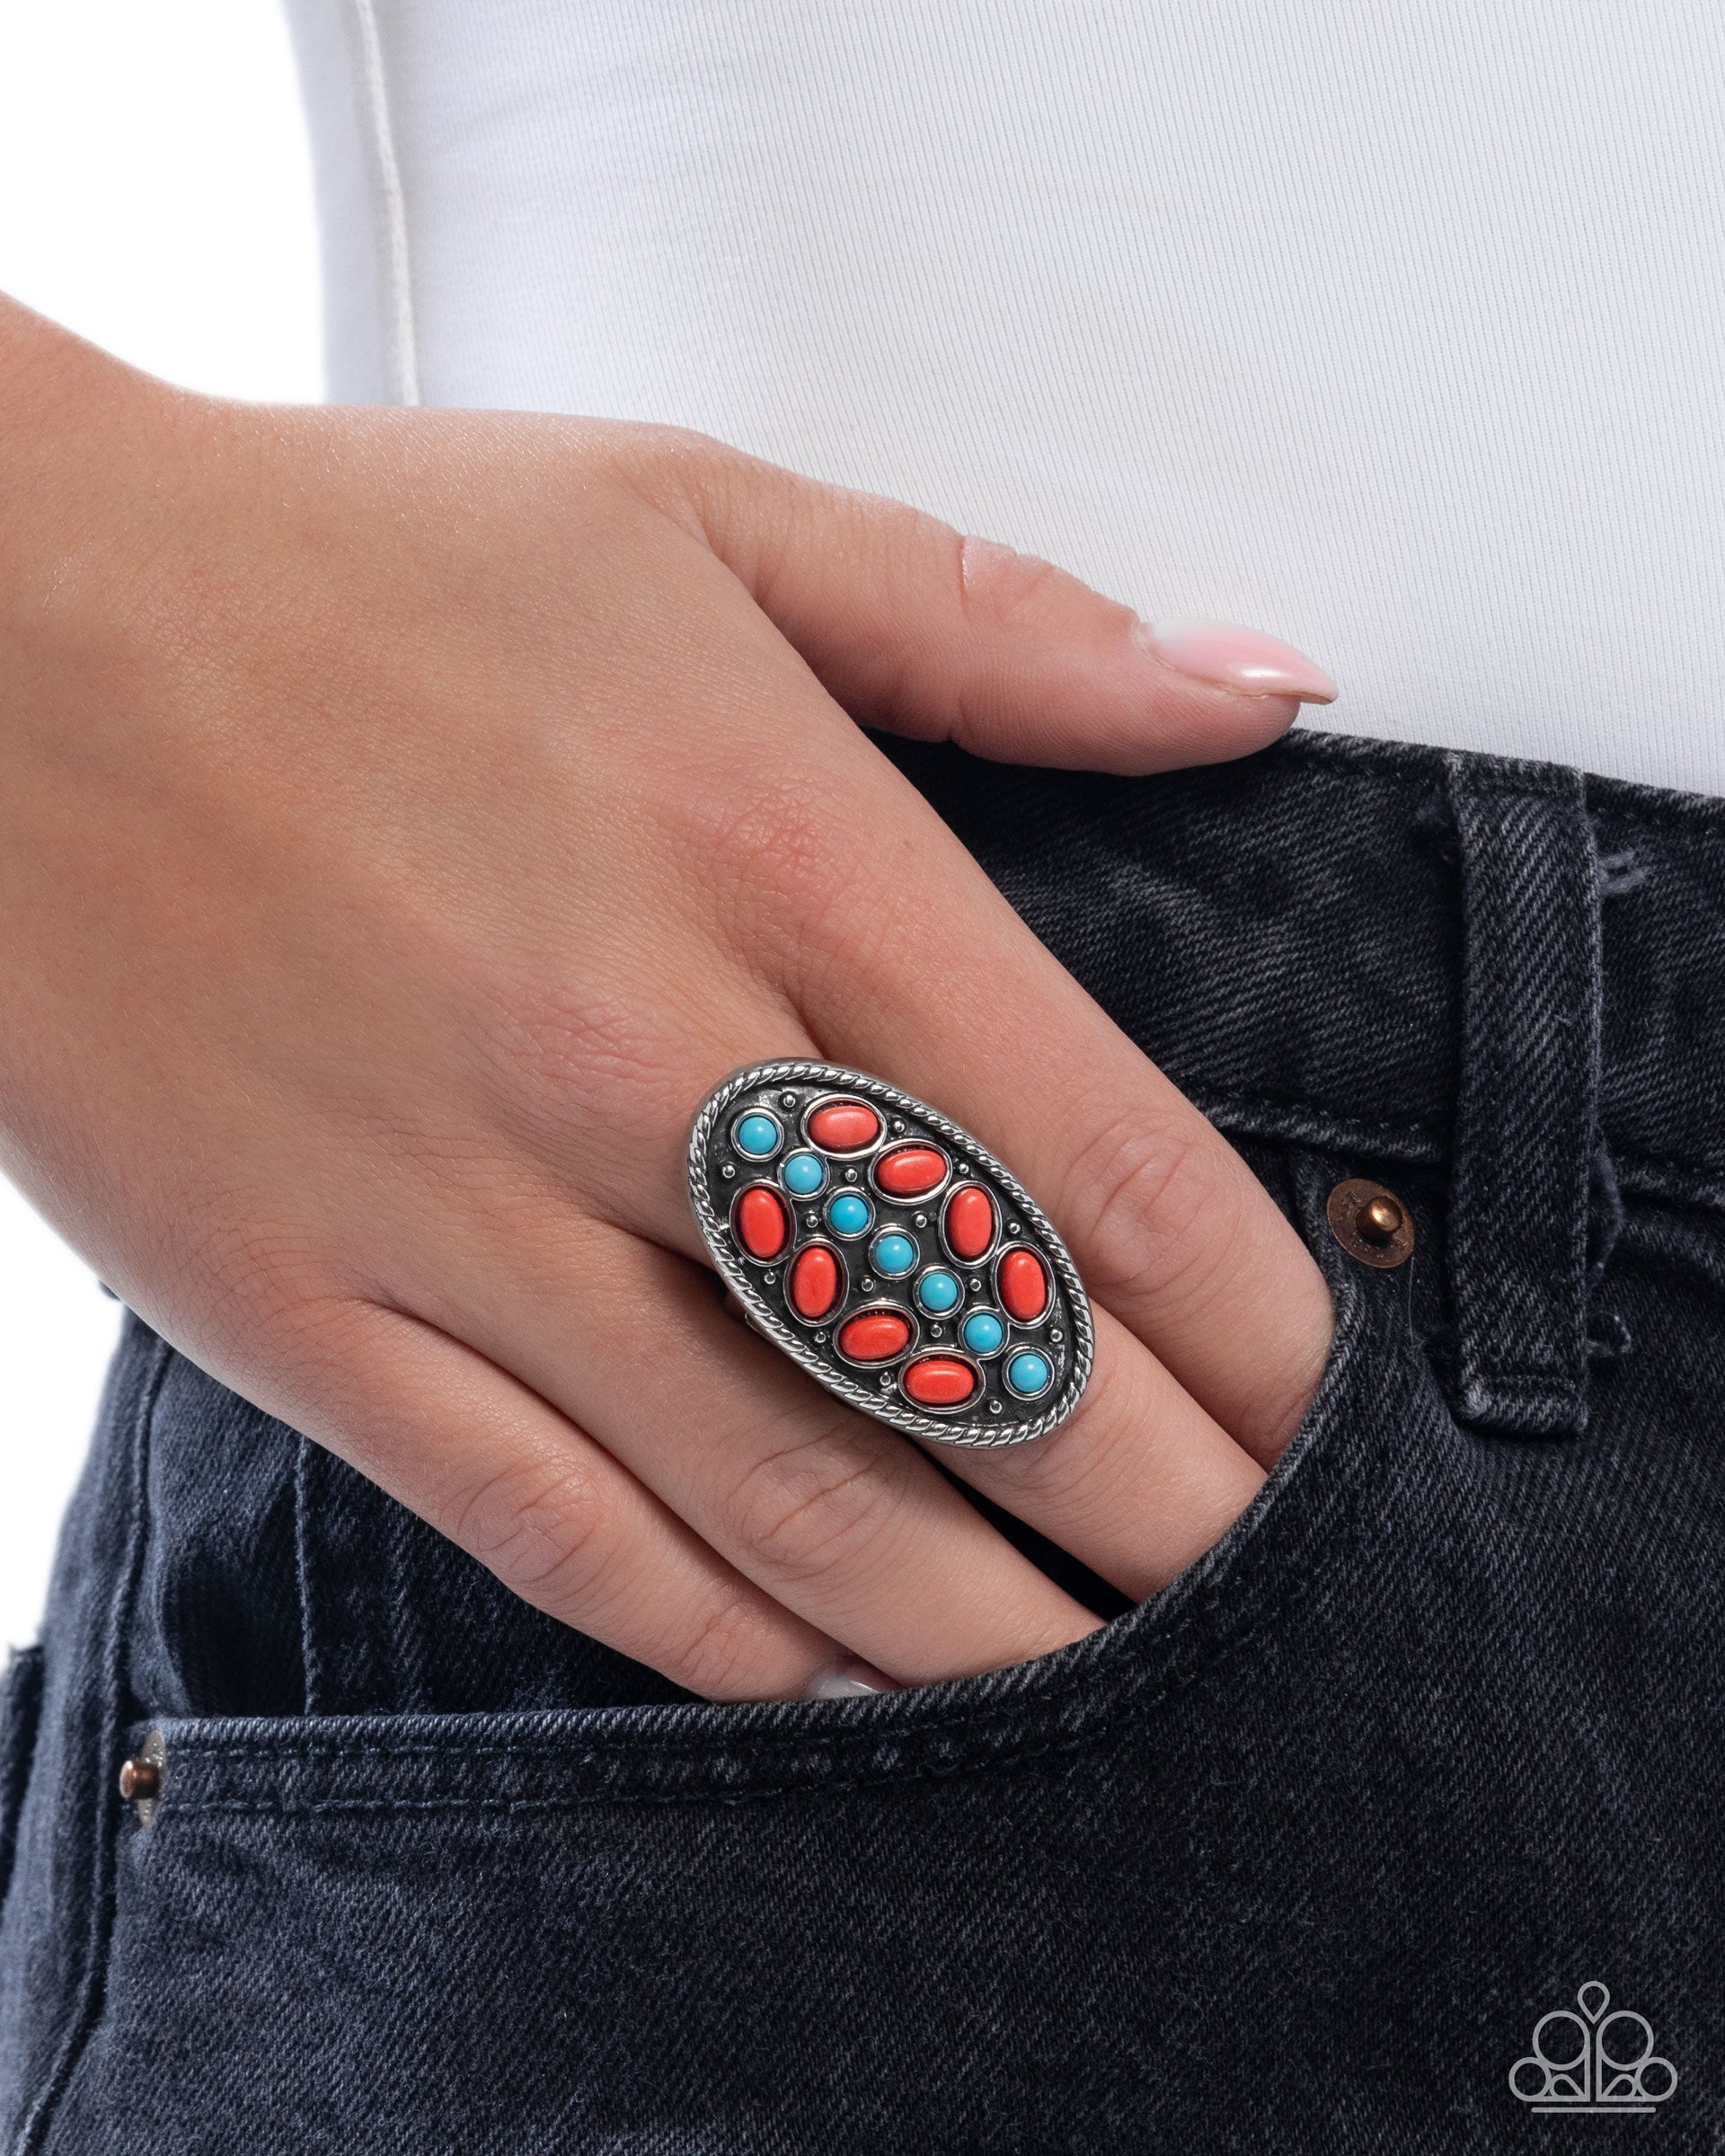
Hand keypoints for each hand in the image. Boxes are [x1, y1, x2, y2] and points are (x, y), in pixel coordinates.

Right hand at [0, 299, 1335, 1697]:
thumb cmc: (349, 563)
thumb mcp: (698, 518)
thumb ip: (999, 625)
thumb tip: (1253, 685)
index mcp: (771, 848)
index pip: (1091, 1152)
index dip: (1243, 1320)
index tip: (1317, 1409)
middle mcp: (635, 1051)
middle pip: (972, 1354)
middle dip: (1158, 1509)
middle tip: (1262, 1598)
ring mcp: (460, 1207)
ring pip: (780, 1491)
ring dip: (970, 1623)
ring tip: (1105, 1693)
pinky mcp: (307, 1310)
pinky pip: (549, 1528)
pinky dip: (712, 1631)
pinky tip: (823, 1680)